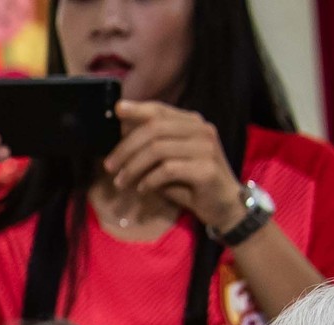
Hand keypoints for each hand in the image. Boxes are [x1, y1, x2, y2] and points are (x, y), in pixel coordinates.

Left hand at [106, 101, 245, 232]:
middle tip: (109, 166)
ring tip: (121, 182)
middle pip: (154, 129)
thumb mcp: (167, 163)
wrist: (224, 207)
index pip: (160, 110)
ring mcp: (206, 147)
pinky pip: (168, 169)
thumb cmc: (191, 185)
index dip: (137, 109)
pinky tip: (142, 190)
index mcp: (192, 123)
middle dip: (126, 148)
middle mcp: (201, 129)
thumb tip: (120, 141)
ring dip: (133, 167)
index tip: (116, 111)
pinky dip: (149, 180)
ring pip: (158, 149)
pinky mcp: (206, 168)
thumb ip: (150, 149)